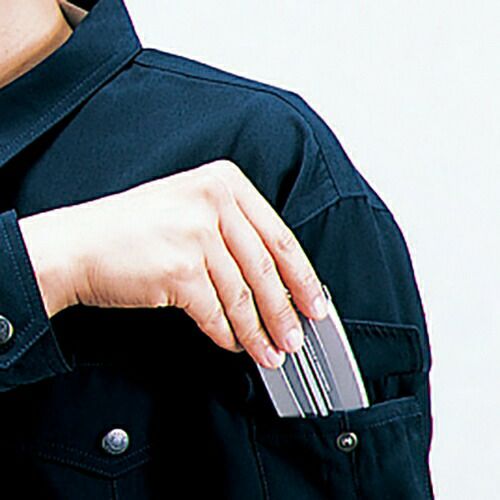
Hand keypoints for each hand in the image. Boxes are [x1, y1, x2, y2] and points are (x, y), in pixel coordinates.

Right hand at [23, 160, 327, 368]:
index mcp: (223, 183)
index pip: (278, 235)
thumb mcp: (189, 210)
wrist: (79, 244)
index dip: (301, 276)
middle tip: (294, 337)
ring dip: (258, 331)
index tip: (314, 302)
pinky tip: (233, 342)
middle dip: (284, 310)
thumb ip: (233, 233)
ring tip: (268, 351)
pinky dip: (227, 333)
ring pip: (243, 295)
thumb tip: (273, 280)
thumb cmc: (131, 230)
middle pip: (265, 268)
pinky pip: (215, 312)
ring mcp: (196, 234)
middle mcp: (213, 202)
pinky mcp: (179, 269)